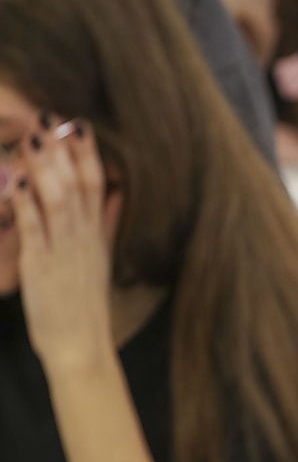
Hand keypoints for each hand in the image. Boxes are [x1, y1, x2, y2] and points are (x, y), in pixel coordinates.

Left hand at [10, 116, 118, 370]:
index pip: (97, 184)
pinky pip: (34, 228)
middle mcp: (83, 236)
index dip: (88, 153)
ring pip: (59, 199)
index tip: (78, 124)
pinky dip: (25, 203)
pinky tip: (17, 181)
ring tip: (35, 138)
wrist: (80, 343)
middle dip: (67, 150)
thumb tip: (116, 192)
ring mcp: (63, 249)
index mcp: (96, 234)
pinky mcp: (41, 265)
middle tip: (54, 117)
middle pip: (79, 184)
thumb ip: (107, 222)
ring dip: (47, 167)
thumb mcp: (101, 258)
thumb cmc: (84, 303)